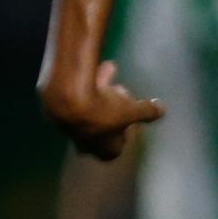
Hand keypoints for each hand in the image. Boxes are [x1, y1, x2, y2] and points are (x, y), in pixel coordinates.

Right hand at [42, 60, 163, 159]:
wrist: (66, 97)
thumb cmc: (104, 110)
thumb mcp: (132, 110)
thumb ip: (147, 111)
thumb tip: (163, 110)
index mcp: (102, 148)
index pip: (113, 151)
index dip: (123, 136)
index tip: (129, 120)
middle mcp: (83, 141)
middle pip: (101, 127)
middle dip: (112, 109)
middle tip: (121, 92)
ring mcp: (67, 125)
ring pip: (88, 107)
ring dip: (101, 90)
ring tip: (110, 70)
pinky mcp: (55, 108)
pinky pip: (76, 95)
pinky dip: (87, 82)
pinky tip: (96, 67)